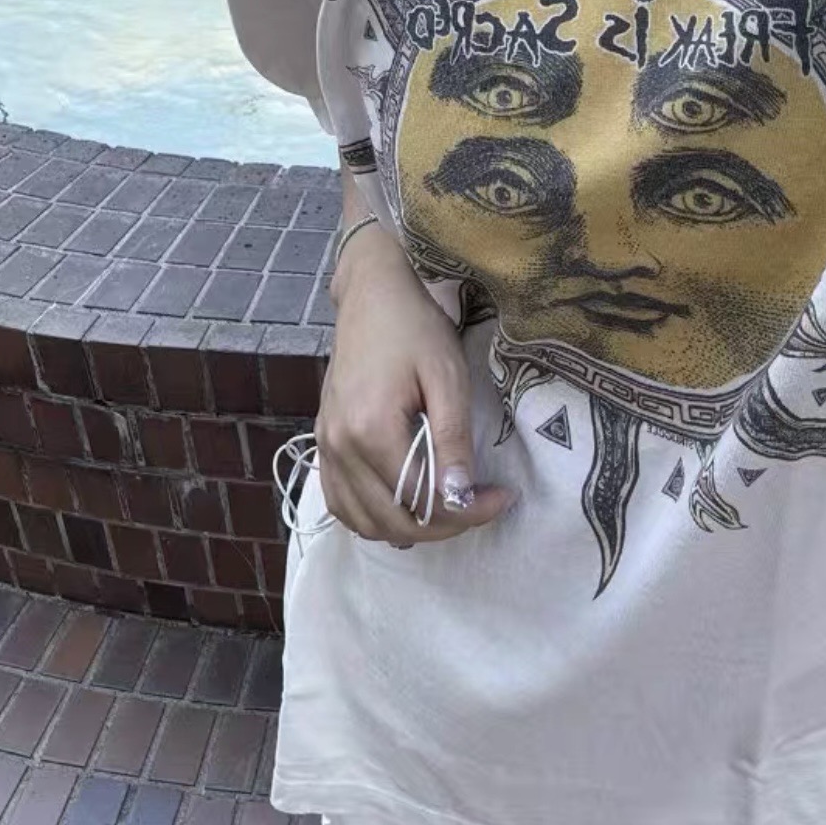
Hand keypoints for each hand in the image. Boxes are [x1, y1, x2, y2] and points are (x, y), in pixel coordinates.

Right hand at [315, 225, 513, 544]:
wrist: (372, 296)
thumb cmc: (415, 328)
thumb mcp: (447, 377)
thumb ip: (452, 440)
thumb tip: (460, 497)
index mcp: (370, 429)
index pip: (421, 500)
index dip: (467, 511)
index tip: (502, 497)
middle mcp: (340, 446)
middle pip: (392, 521)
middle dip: (444, 526)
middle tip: (482, 505)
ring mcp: (326, 446)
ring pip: (364, 522)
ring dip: (409, 529)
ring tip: (448, 509)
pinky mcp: (323, 442)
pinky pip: (341, 503)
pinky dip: (372, 518)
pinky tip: (404, 507)